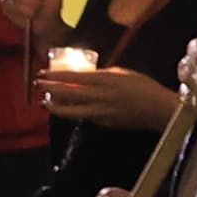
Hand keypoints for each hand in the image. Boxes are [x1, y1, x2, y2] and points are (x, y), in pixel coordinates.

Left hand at [37, 59, 180, 133]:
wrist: (157, 109)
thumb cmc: (143, 86)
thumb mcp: (121, 73)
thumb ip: (102, 74)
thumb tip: (84, 75)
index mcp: (104, 80)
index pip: (73, 77)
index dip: (55, 76)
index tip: (42, 73)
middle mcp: (99, 96)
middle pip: (68, 94)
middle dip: (50, 90)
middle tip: (38, 85)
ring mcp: (101, 112)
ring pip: (72, 111)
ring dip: (57, 107)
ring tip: (46, 103)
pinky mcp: (104, 123)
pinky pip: (85, 117)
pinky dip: (76, 112)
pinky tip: (69, 109)